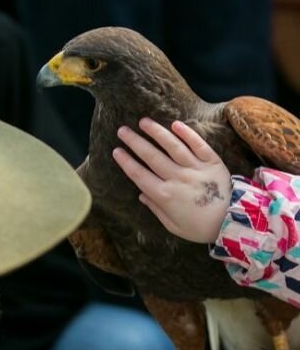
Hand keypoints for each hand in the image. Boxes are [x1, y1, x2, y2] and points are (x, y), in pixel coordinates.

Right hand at [112, 118, 230, 242]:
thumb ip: (156, 209)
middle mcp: (178, 179)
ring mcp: (195, 168)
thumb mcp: (173, 226)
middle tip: (122, 130)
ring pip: (172, 146)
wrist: (233, 222)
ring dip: (156, 132)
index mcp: (165, 196)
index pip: (140, 175)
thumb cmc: (200, 227)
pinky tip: (174, 124)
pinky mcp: (212, 162)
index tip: (116, 151)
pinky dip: (187, 134)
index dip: (126, 162)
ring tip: (143, 121)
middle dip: (135, 142)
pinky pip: (198, 145)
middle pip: (152, 157)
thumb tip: (141, 195)